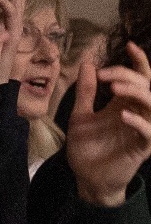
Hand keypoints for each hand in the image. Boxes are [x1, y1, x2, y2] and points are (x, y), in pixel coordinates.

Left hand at [67, 42, 150, 207]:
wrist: (86, 177)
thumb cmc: (86, 146)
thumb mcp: (80, 114)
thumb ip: (86, 91)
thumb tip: (88, 64)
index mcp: (124, 104)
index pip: (140, 78)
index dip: (139, 62)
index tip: (130, 45)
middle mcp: (136, 115)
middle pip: (147, 87)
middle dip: (129, 75)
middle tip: (106, 75)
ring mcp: (141, 131)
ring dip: (137, 93)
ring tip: (115, 88)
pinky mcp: (142, 149)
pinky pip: (150, 133)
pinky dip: (139, 122)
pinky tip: (123, 114)